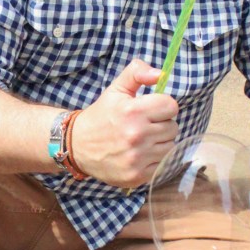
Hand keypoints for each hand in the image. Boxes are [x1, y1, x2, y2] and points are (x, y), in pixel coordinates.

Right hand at [71, 59, 178, 187]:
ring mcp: (137, 158)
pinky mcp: (137, 176)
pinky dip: (154, 160)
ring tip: (142, 140)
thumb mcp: (116, 89)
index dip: (162, 106)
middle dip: (161, 125)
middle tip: (144, 126)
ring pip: (170, 147)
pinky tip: (140, 154)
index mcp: (133, 111)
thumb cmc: (101, 116)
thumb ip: (137, 73)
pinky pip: (162, 165)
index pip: (171, 106)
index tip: (151, 110)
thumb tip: (160, 74)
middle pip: (173, 128)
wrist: (77, 146)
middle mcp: (136, 135)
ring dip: (159, 143)